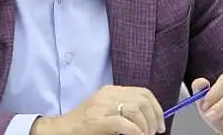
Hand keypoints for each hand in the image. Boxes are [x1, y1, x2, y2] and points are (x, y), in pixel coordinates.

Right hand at [32, 85, 165, 134]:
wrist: (62, 129)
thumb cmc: (84, 124)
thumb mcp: (106, 110)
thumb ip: (124, 109)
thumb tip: (150, 119)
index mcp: (112, 91)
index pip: (143, 92)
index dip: (156, 108)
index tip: (160, 122)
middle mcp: (108, 95)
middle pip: (142, 100)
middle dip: (154, 118)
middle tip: (154, 132)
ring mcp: (102, 107)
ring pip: (135, 110)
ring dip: (145, 126)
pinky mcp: (98, 120)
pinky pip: (124, 123)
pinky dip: (135, 131)